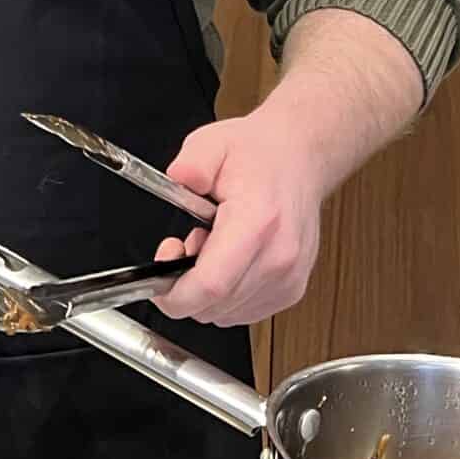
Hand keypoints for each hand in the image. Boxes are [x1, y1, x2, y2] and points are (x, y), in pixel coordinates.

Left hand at [150, 109, 329, 326]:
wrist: (300, 159)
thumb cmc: (260, 154)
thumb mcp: (212, 143)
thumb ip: (191, 163)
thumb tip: (178, 178)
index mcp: (257, 222)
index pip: (212, 285)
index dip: (175, 295)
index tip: (158, 279)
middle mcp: (278, 257)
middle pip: (215, 306)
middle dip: (184, 286)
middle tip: (185, 245)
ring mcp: (288, 278)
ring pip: (226, 315)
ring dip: (205, 291)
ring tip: (209, 248)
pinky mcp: (291, 290)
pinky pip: (243, 312)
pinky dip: (225, 296)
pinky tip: (226, 261)